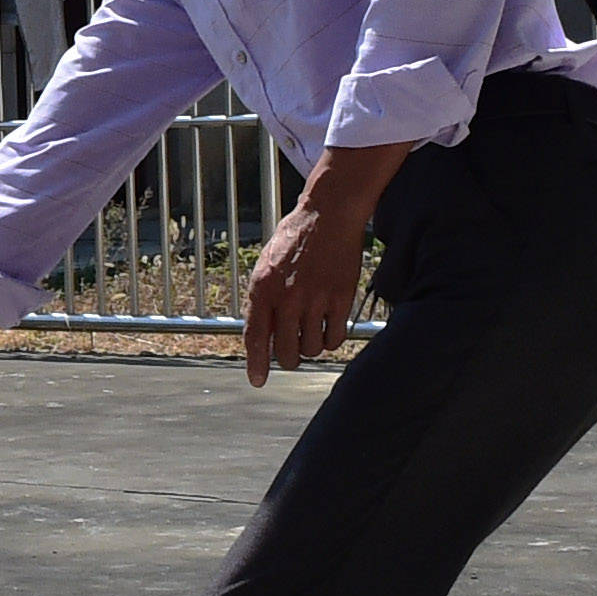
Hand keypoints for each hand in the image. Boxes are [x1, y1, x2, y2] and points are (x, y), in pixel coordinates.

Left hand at [238, 196, 372, 381]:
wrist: (328, 215)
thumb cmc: (295, 239)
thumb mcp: (265, 266)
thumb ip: (261, 300)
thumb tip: (261, 335)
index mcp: (262, 288)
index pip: (255, 337)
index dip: (256, 364)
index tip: (258, 381)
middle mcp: (287, 297)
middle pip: (285, 352)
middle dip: (287, 358)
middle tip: (291, 352)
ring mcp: (316, 298)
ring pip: (310, 348)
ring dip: (309, 348)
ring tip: (309, 332)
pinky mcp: (341, 298)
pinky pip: (334, 338)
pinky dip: (330, 340)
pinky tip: (328, 329)